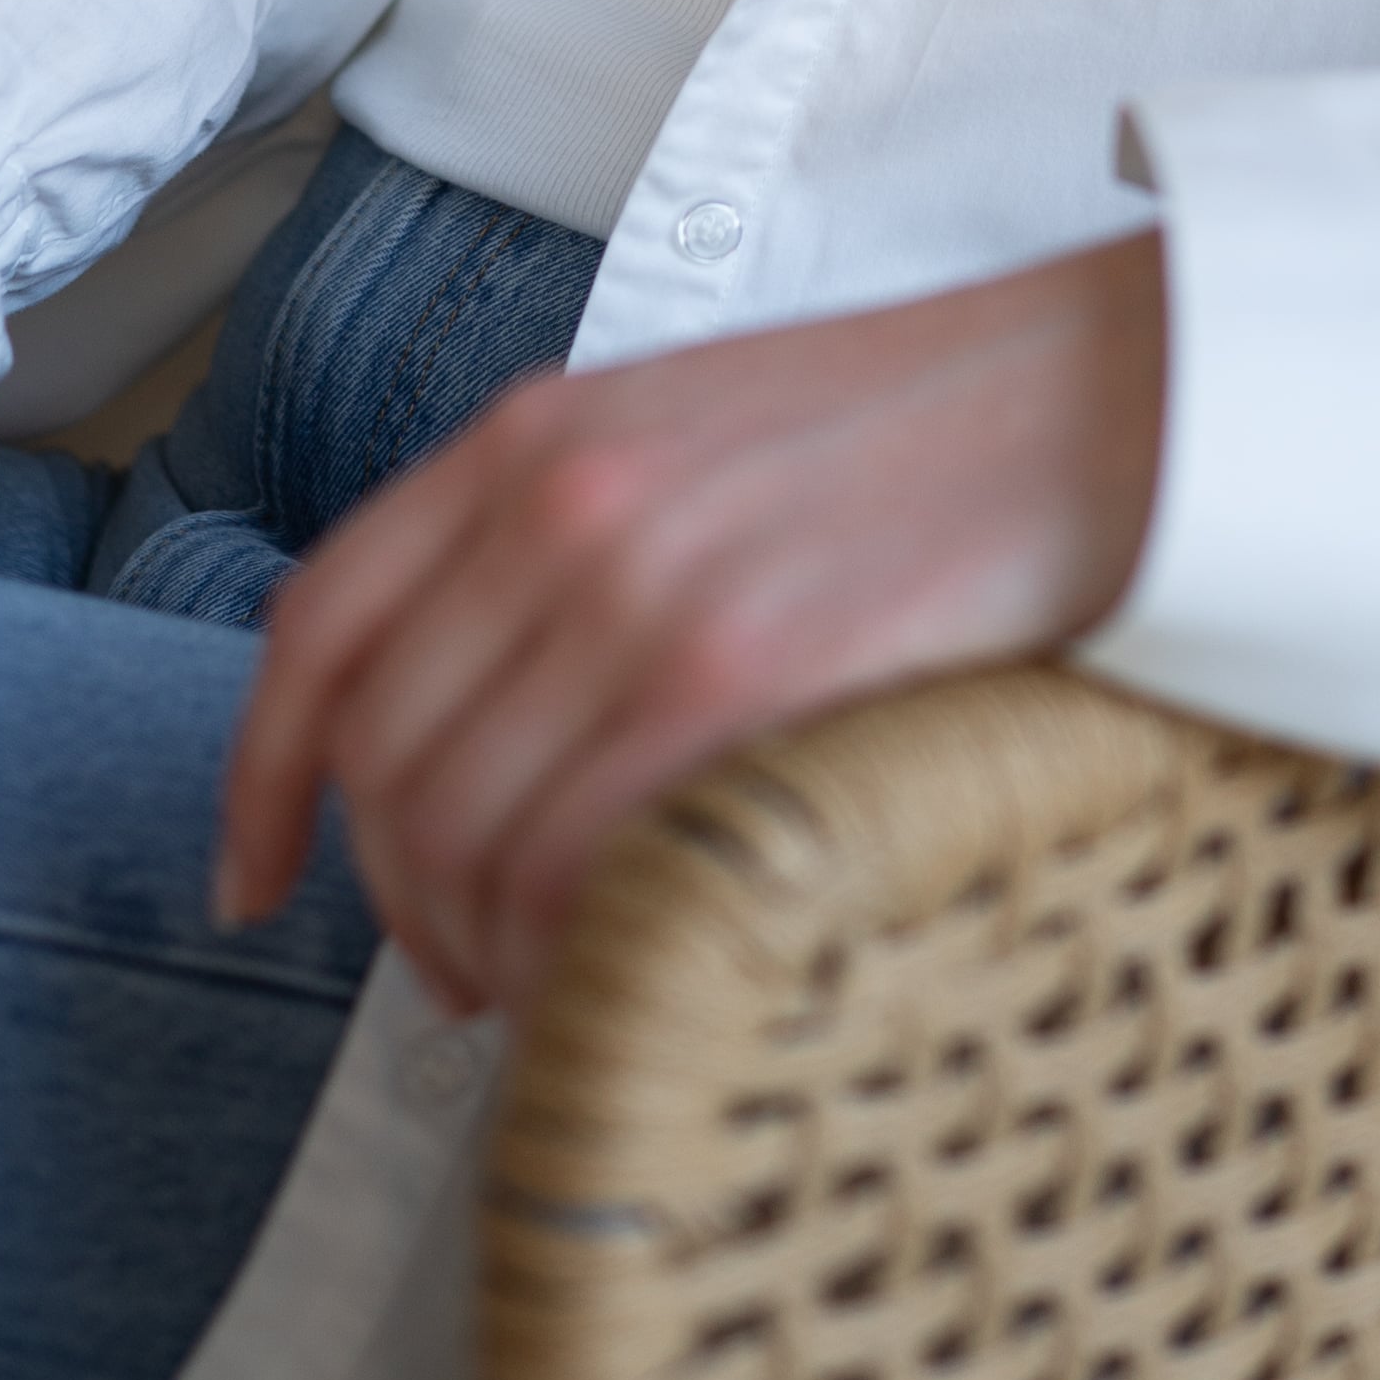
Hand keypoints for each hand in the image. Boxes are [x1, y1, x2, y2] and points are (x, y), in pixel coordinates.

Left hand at [216, 230, 1164, 1018]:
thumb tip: (498, 717)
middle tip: (465, 972)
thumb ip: (579, 530)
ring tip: (548, 985)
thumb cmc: (943, 427)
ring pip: (464, 836)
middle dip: (401, 900)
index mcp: (544, 426)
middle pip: (387, 759)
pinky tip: (613, 973)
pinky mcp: (738, 675)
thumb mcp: (712, 425)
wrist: (1122, 394)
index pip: (325, 623)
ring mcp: (643, 588)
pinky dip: (567, 950)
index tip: (256, 881)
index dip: (264, 776)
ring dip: (481, 948)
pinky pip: (576, 864)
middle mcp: (563, 499)